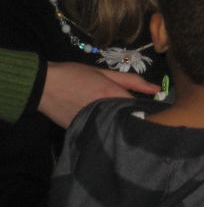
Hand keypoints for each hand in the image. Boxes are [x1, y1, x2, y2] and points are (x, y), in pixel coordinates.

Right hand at [39, 61, 159, 127]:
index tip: (158, 114)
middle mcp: (103, 111)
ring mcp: (92, 123)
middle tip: (147, 121)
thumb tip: (157, 89)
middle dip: (139, 121)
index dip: (150, 112)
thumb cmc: (75, 75)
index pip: (140, 109)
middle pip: (130, 121)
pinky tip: (111, 127)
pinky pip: (102, 132)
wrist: (42, 85)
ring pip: (116, 129)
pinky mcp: (82, 131)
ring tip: (130, 125)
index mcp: (111, 95)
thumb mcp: (105, 73)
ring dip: (124, 127)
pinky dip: (108, 130)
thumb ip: (132, 81)